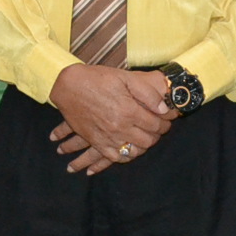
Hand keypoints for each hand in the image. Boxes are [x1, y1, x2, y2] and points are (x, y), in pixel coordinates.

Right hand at [47, 65, 169, 175]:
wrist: (69, 86)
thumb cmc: (98, 79)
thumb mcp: (125, 78)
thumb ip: (147, 93)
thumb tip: (163, 109)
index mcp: (129, 110)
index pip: (156, 125)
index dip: (165, 123)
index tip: (167, 120)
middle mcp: (119, 127)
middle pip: (148, 140)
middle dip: (157, 135)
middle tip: (158, 128)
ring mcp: (107, 137)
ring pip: (134, 151)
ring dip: (143, 146)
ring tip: (146, 137)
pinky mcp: (97, 142)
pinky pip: (116, 158)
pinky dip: (126, 156)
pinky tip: (130, 149)